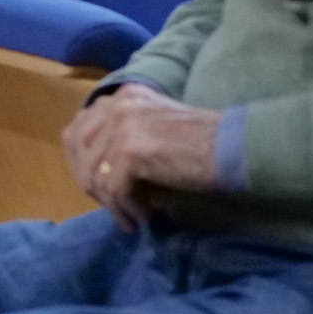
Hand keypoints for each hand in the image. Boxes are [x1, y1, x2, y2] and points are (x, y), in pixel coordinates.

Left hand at [60, 83, 220, 231]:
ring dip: (112, 203)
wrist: (234, 147)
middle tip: (114, 207)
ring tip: (131, 217)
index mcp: (122, 96)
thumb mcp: (155, 129)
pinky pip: (114, 189)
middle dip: (93, 186)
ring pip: (95, 175)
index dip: (82, 165)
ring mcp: (122, 126)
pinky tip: (142, 217)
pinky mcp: (130, 151)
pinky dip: (125, 208)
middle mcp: (117, 105)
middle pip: (80, 153)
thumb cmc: (202, 143)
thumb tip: (95, 177)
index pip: (78, 132)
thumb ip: (123, 138)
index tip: (99, 190)